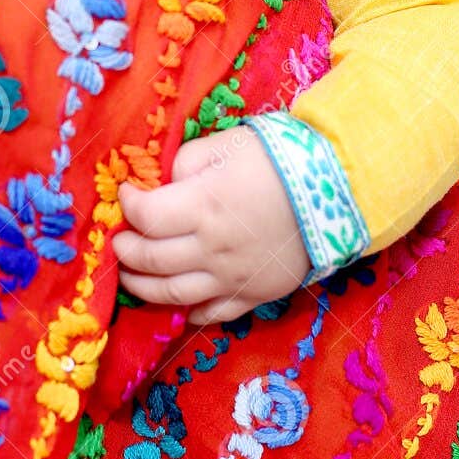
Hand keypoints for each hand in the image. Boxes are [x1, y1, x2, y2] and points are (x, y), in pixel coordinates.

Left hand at [114, 126, 309, 325]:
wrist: (339, 189)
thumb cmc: (278, 159)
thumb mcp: (225, 145)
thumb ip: (186, 163)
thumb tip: (162, 183)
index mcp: (202, 206)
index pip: (146, 217)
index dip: (128, 205)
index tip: (126, 194)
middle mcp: (211, 248)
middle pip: (151, 260)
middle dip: (126, 249)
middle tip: (120, 239)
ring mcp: (231, 277)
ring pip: (172, 294)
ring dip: (141, 287)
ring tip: (130, 275)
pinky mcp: (252, 294)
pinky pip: (212, 314)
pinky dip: (188, 313)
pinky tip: (177, 304)